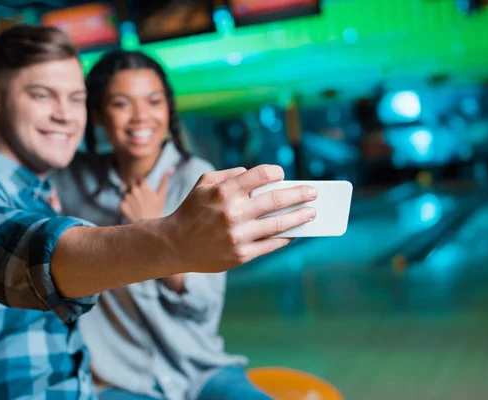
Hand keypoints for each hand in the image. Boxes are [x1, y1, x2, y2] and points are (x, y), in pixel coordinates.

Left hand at [120, 170, 172, 222]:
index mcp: (143, 186)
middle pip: (131, 185)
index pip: (137, 178)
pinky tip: (132, 210)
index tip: (142, 189)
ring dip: (129, 197)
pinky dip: (125, 205)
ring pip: (126, 193)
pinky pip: (121, 202)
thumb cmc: (157, 209)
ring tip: (137, 206)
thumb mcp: (162, 194)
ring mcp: (127, 198)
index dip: (139, 183)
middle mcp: (134, 190)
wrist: (150, 224)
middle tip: (139, 199)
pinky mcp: (121, 205)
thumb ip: (164, 180)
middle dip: (134, 189)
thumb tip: (171, 168)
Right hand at [162, 165, 316, 272]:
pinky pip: (270, 244)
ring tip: (312, 213)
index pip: (261, 175)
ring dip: (299, 217)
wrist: (174, 245)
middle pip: (276, 199)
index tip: (282, 175)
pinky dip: (285, 237)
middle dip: (300, 194)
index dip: (276, 173)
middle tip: (313, 193)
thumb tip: (256, 176)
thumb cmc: (191, 210)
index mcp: (224, 191)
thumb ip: (229, 175)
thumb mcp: (203, 184)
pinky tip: (293, 232)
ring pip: (278, 224)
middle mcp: (233, 213)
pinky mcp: (241, 255)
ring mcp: (238, 236)